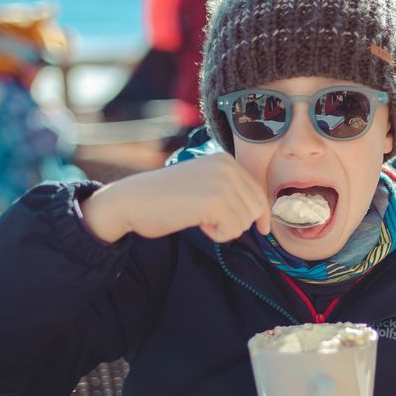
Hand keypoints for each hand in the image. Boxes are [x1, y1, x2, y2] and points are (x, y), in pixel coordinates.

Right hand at [81, 152, 270, 242]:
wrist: (132, 200)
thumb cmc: (164, 198)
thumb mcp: (203, 184)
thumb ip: (228, 192)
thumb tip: (259, 216)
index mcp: (225, 160)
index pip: (258, 192)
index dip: (261, 214)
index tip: (262, 229)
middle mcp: (227, 166)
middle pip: (257, 207)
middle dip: (237, 222)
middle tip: (209, 220)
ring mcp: (222, 182)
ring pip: (245, 221)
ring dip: (224, 229)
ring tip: (199, 219)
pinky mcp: (214, 201)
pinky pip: (232, 230)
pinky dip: (217, 235)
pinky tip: (198, 223)